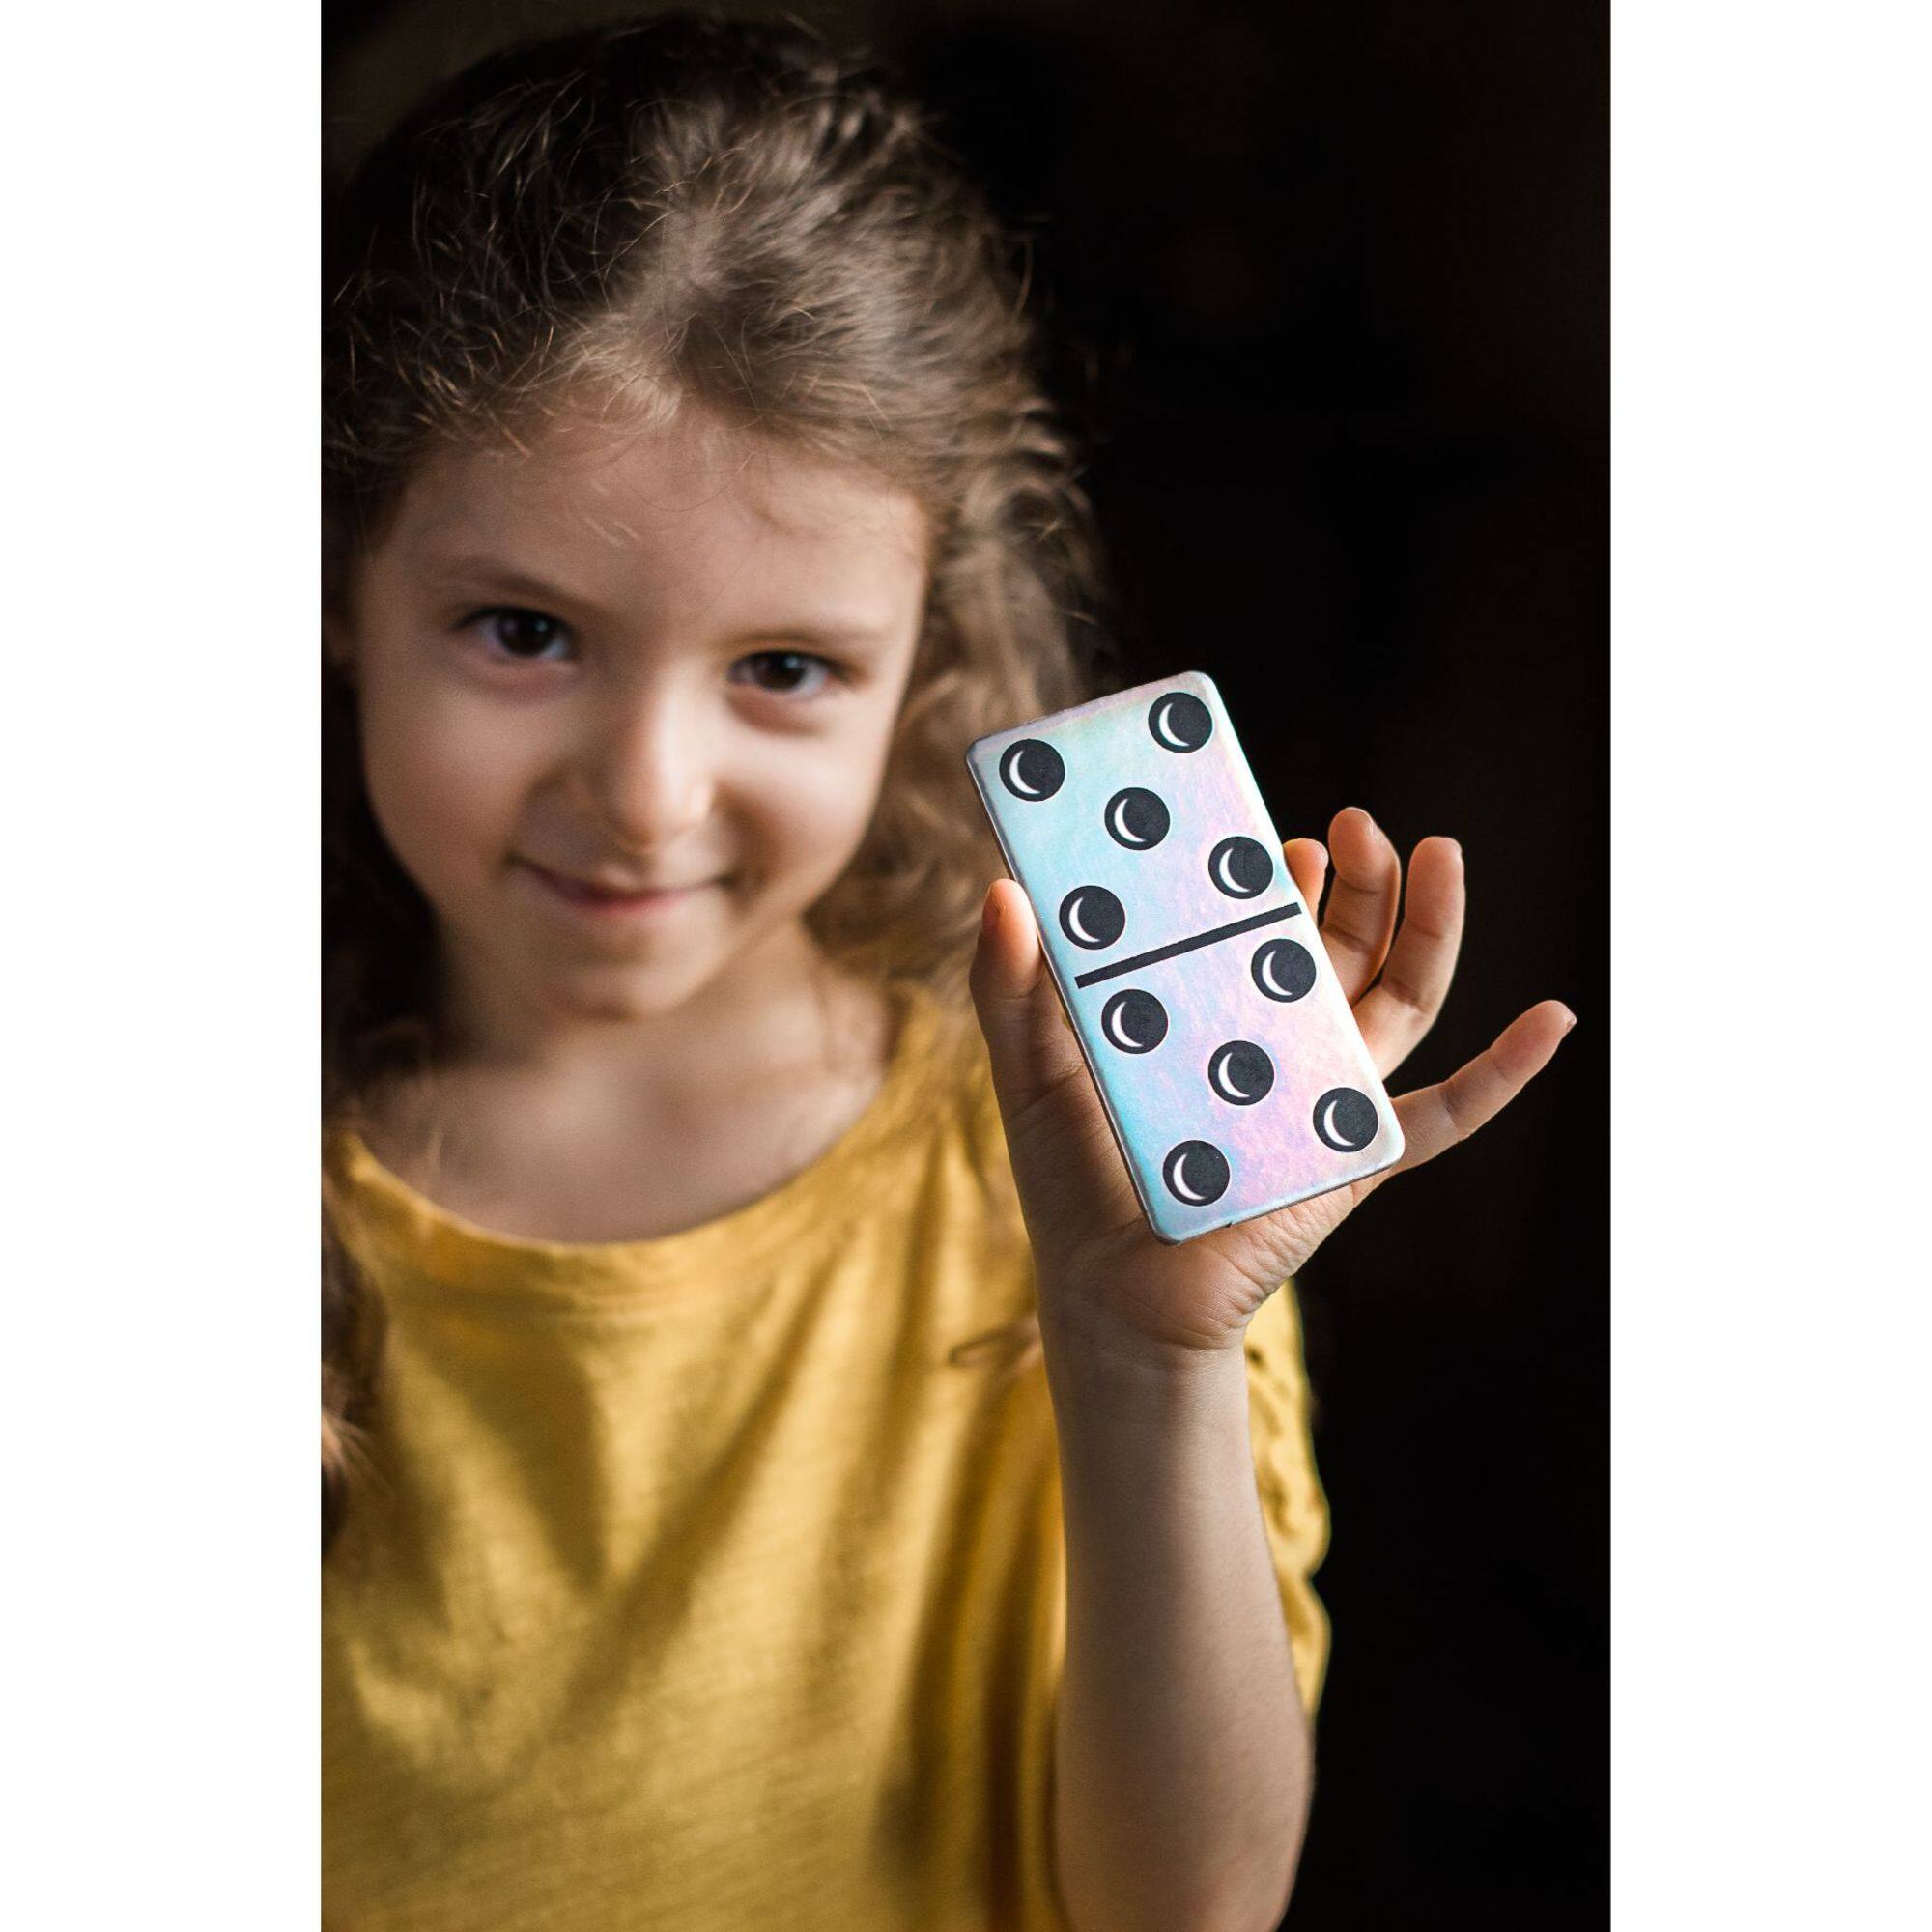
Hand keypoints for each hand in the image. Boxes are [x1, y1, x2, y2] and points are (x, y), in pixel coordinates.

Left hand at [968, 807, 1574, 1362]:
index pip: (1262, 928)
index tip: (1274, 829)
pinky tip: (1552, 1018)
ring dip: (1431, 926)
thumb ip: (1010, 986)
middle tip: (1350, 825)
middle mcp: (1277, 1048)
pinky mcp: (1352, 1162)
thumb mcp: (1030, 1070)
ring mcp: (1322, 1101)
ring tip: (1437, 852)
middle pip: (1343, 947)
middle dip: (1360, 880)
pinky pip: (1442, 1115)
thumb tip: (1005, 891)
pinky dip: (1504, 1073)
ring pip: (1399, 1001)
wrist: (1109, 1298)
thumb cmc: (1073, 1185)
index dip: (1279, 875)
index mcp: (1214, 1015)